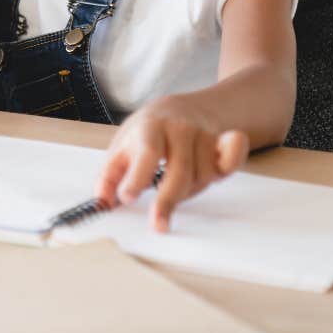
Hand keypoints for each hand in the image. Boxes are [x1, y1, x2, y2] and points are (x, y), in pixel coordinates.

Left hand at [95, 95, 248, 232]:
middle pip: (179, 170)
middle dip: (168, 200)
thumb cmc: (148, 132)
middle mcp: (179, 128)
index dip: (137, 176)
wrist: (183, 108)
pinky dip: (230, 164)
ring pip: (202, 175)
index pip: (146, 152)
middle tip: (158, 225)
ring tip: (174, 184)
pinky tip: (219, 170)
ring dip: (188, 191)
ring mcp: (204, 134)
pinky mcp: (224, 142)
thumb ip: (110, 174)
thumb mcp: (123, 145)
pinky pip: (232, 159)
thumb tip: (100, 203)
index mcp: (150, 127)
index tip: (127, 198)